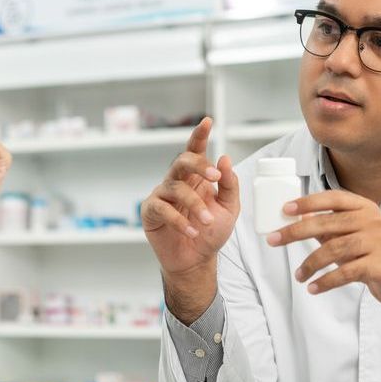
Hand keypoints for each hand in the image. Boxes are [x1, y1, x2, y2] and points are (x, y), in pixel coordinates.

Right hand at [140, 118, 239, 322]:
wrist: (196, 260)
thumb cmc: (211, 232)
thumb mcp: (229, 208)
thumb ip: (229, 184)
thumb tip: (224, 158)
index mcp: (196, 177)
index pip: (196, 151)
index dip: (200, 135)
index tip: (208, 121)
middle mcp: (178, 181)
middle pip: (182, 161)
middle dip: (199, 164)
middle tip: (214, 177)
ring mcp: (163, 195)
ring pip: (175, 186)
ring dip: (194, 204)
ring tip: (207, 221)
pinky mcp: (151, 212)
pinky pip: (162, 208)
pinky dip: (179, 220)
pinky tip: (192, 232)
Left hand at [268, 189, 380, 354]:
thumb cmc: (370, 253)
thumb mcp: (350, 235)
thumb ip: (327, 226)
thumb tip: (296, 218)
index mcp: (364, 207)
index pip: (332, 198)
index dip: (308, 202)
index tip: (285, 209)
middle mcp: (373, 220)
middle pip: (327, 224)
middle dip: (295, 232)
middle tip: (274, 240)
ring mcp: (378, 241)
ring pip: (334, 250)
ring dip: (310, 264)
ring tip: (299, 276)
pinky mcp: (380, 264)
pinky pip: (345, 272)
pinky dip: (325, 281)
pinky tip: (313, 287)